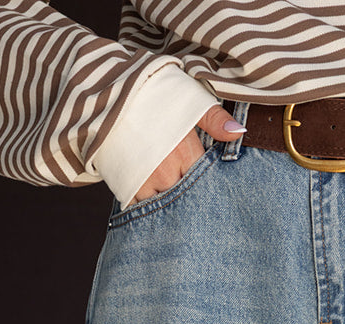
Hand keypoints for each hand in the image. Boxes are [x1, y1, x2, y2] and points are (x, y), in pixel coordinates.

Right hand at [132, 104, 246, 201]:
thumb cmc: (149, 93)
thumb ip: (214, 118)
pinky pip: (143, 208)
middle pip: (187, 199)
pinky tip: (156, 198)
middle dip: (191, 198)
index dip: (208, 184)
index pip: (205, 182)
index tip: (210, 186)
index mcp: (183, 152)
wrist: (106, 93)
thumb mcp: (186, 97)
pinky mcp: (125, 187)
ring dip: (171, 204)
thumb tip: (238, 132)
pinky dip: (150, 207)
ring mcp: (144, 183)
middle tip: (193, 193)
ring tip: (172, 193)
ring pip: (166, 207)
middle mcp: (164, 173)